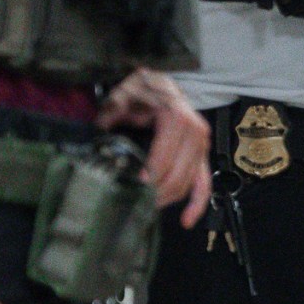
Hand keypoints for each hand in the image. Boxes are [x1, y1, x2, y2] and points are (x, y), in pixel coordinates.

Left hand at [98, 69, 211, 227]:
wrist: (158, 83)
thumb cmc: (140, 91)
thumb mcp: (121, 98)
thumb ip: (110, 117)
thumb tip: (99, 139)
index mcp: (177, 118)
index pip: (163, 158)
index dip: (148, 176)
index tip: (132, 187)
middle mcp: (195, 132)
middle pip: (177, 174)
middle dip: (157, 192)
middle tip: (135, 201)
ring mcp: (202, 145)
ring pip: (188, 182)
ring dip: (169, 198)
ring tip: (148, 207)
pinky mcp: (202, 155)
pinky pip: (204, 183)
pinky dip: (197, 203)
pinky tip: (185, 220)